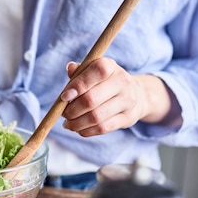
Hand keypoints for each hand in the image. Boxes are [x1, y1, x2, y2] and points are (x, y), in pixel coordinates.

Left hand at [60, 58, 177, 136]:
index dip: (78, 85)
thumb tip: (70, 68)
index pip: (96, 72)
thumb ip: (80, 71)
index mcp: (111, 66)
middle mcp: (122, 82)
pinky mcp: (127, 118)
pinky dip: (86, 131)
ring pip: (96, 117)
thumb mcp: (93, 72)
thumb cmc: (105, 82)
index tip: (64, 96)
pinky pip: (102, 128)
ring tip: (68, 123)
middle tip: (64, 113)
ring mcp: (127, 101)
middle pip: (91, 99)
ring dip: (76, 123)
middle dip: (72, 110)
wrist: (134, 94)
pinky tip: (79, 129)